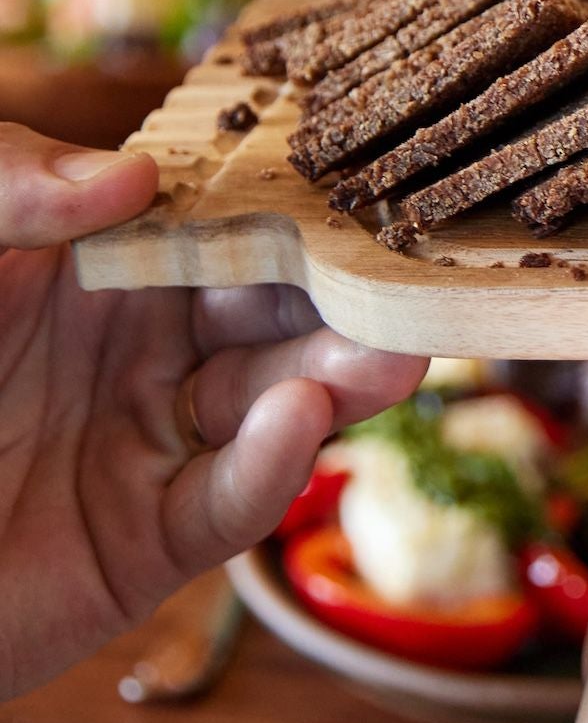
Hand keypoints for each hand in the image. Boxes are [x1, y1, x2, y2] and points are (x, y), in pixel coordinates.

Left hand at [0, 126, 425, 698]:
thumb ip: (5, 186)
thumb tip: (136, 175)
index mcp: (97, 270)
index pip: (223, 227)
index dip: (293, 205)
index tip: (365, 183)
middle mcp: (140, 352)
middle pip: (277, 313)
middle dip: (349, 293)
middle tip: (413, 274)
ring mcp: (146, 447)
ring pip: (279, 403)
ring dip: (344, 376)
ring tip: (390, 354)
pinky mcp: (143, 547)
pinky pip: (227, 504)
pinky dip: (274, 466)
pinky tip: (301, 419)